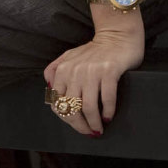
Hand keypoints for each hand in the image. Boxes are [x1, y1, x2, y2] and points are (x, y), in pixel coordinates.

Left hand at [43, 12, 145, 136]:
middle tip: (88, 132)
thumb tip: (50, 93)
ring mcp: (92, 71)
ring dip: (94, 123)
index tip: (76, 125)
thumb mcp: (69, 57)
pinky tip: (108, 117)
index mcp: (62, 69)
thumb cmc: (95, 51)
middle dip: (80, 125)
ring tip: (98, 129)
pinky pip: (106, 99)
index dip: (66, 119)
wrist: (117, 35)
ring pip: (88, 107)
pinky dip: (107, 112)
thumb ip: (55, 71)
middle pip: (72, 108)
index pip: (58, 103)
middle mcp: (74, 71)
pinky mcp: (109, 71)